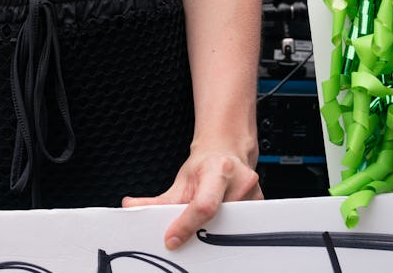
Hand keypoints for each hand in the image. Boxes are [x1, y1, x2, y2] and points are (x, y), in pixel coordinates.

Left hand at [122, 149, 261, 249]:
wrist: (225, 153)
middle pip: (219, 219)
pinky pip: (244, 225)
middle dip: (202, 232)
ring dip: (217, 230)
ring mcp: (254, 194)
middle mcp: (240, 181)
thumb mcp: (181, 181)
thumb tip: (132, 206)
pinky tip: (223, 221)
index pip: (203, 205)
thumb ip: (157, 199)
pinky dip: (229, 229)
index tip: (171, 238)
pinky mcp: (261, 205)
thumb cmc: (205, 166)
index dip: (186, 225)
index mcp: (218, 171)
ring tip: (208, 223)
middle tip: (189, 236)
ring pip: (232, 226)